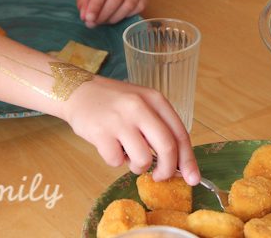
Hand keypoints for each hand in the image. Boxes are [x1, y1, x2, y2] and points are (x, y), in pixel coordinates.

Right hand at [63, 75, 199, 183]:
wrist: (78, 91)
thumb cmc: (114, 102)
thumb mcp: (142, 103)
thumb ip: (159, 126)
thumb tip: (177, 162)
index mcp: (155, 99)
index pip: (180, 134)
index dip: (188, 160)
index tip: (193, 178)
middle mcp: (140, 107)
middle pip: (167, 148)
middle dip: (167, 170)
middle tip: (160, 176)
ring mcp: (120, 120)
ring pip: (142, 160)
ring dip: (136, 165)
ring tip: (126, 153)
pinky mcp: (101, 133)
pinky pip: (116, 161)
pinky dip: (114, 160)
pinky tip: (109, 146)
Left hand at [76, 0, 145, 27]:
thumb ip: (83, 1)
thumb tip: (86, 17)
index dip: (96, 4)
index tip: (89, 18)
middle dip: (105, 13)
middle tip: (95, 22)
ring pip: (129, 4)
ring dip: (115, 17)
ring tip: (104, 20)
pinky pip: (139, 7)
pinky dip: (127, 15)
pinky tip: (116, 15)